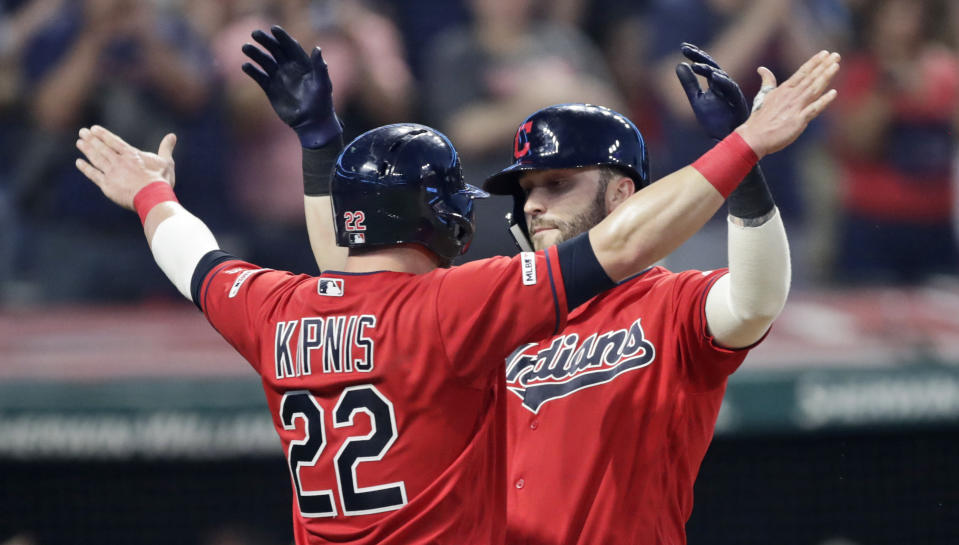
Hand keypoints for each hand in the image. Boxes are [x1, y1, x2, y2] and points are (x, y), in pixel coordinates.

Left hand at [75, 125, 176, 210]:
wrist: (152, 197)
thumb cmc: (161, 180)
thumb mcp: (166, 162)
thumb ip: (166, 148)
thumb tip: (172, 135)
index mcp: (132, 155)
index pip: (115, 141)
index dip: (103, 135)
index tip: (93, 129)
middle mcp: (119, 161)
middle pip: (102, 148)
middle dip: (91, 139)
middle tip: (82, 132)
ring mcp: (112, 173)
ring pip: (96, 159)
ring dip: (87, 150)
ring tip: (79, 143)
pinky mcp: (107, 185)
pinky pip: (94, 175)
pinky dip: (86, 168)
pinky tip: (79, 162)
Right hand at [241, 25, 341, 148]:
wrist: (312, 123)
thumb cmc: (322, 104)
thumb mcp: (323, 85)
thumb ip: (320, 67)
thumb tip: (317, 49)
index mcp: (303, 64)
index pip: (291, 46)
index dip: (283, 37)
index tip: (274, 29)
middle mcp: (289, 68)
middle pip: (275, 50)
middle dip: (266, 41)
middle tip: (255, 33)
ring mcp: (279, 78)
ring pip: (265, 61)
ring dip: (255, 54)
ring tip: (246, 47)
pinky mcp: (270, 89)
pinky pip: (259, 77)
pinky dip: (252, 71)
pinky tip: (245, 66)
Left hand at [676, 42, 748, 139]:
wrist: (724, 137)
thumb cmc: (714, 118)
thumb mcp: (696, 99)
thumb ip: (689, 83)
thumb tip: (679, 64)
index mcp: (715, 83)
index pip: (705, 65)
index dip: (695, 55)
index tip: (683, 47)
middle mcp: (725, 85)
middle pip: (712, 66)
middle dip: (700, 57)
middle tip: (686, 49)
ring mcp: (732, 92)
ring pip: (721, 77)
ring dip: (709, 69)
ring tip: (695, 64)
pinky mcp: (738, 102)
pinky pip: (731, 89)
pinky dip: (723, 82)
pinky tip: (713, 76)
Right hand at [735, 50, 840, 157]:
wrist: (754, 137)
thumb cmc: (759, 119)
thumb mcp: (763, 96)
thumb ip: (767, 82)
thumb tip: (762, 69)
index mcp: (783, 90)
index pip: (801, 73)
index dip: (813, 62)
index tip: (825, 53)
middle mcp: (791, 96)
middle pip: (810, 78)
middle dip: (824, 66)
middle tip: (836, 55)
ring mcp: (795, 107)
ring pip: (814, 89)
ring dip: (825, 77)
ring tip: (836, 66)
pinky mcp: (798, 120)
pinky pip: (813, 109)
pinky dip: (823, 101)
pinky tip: (833, 93)